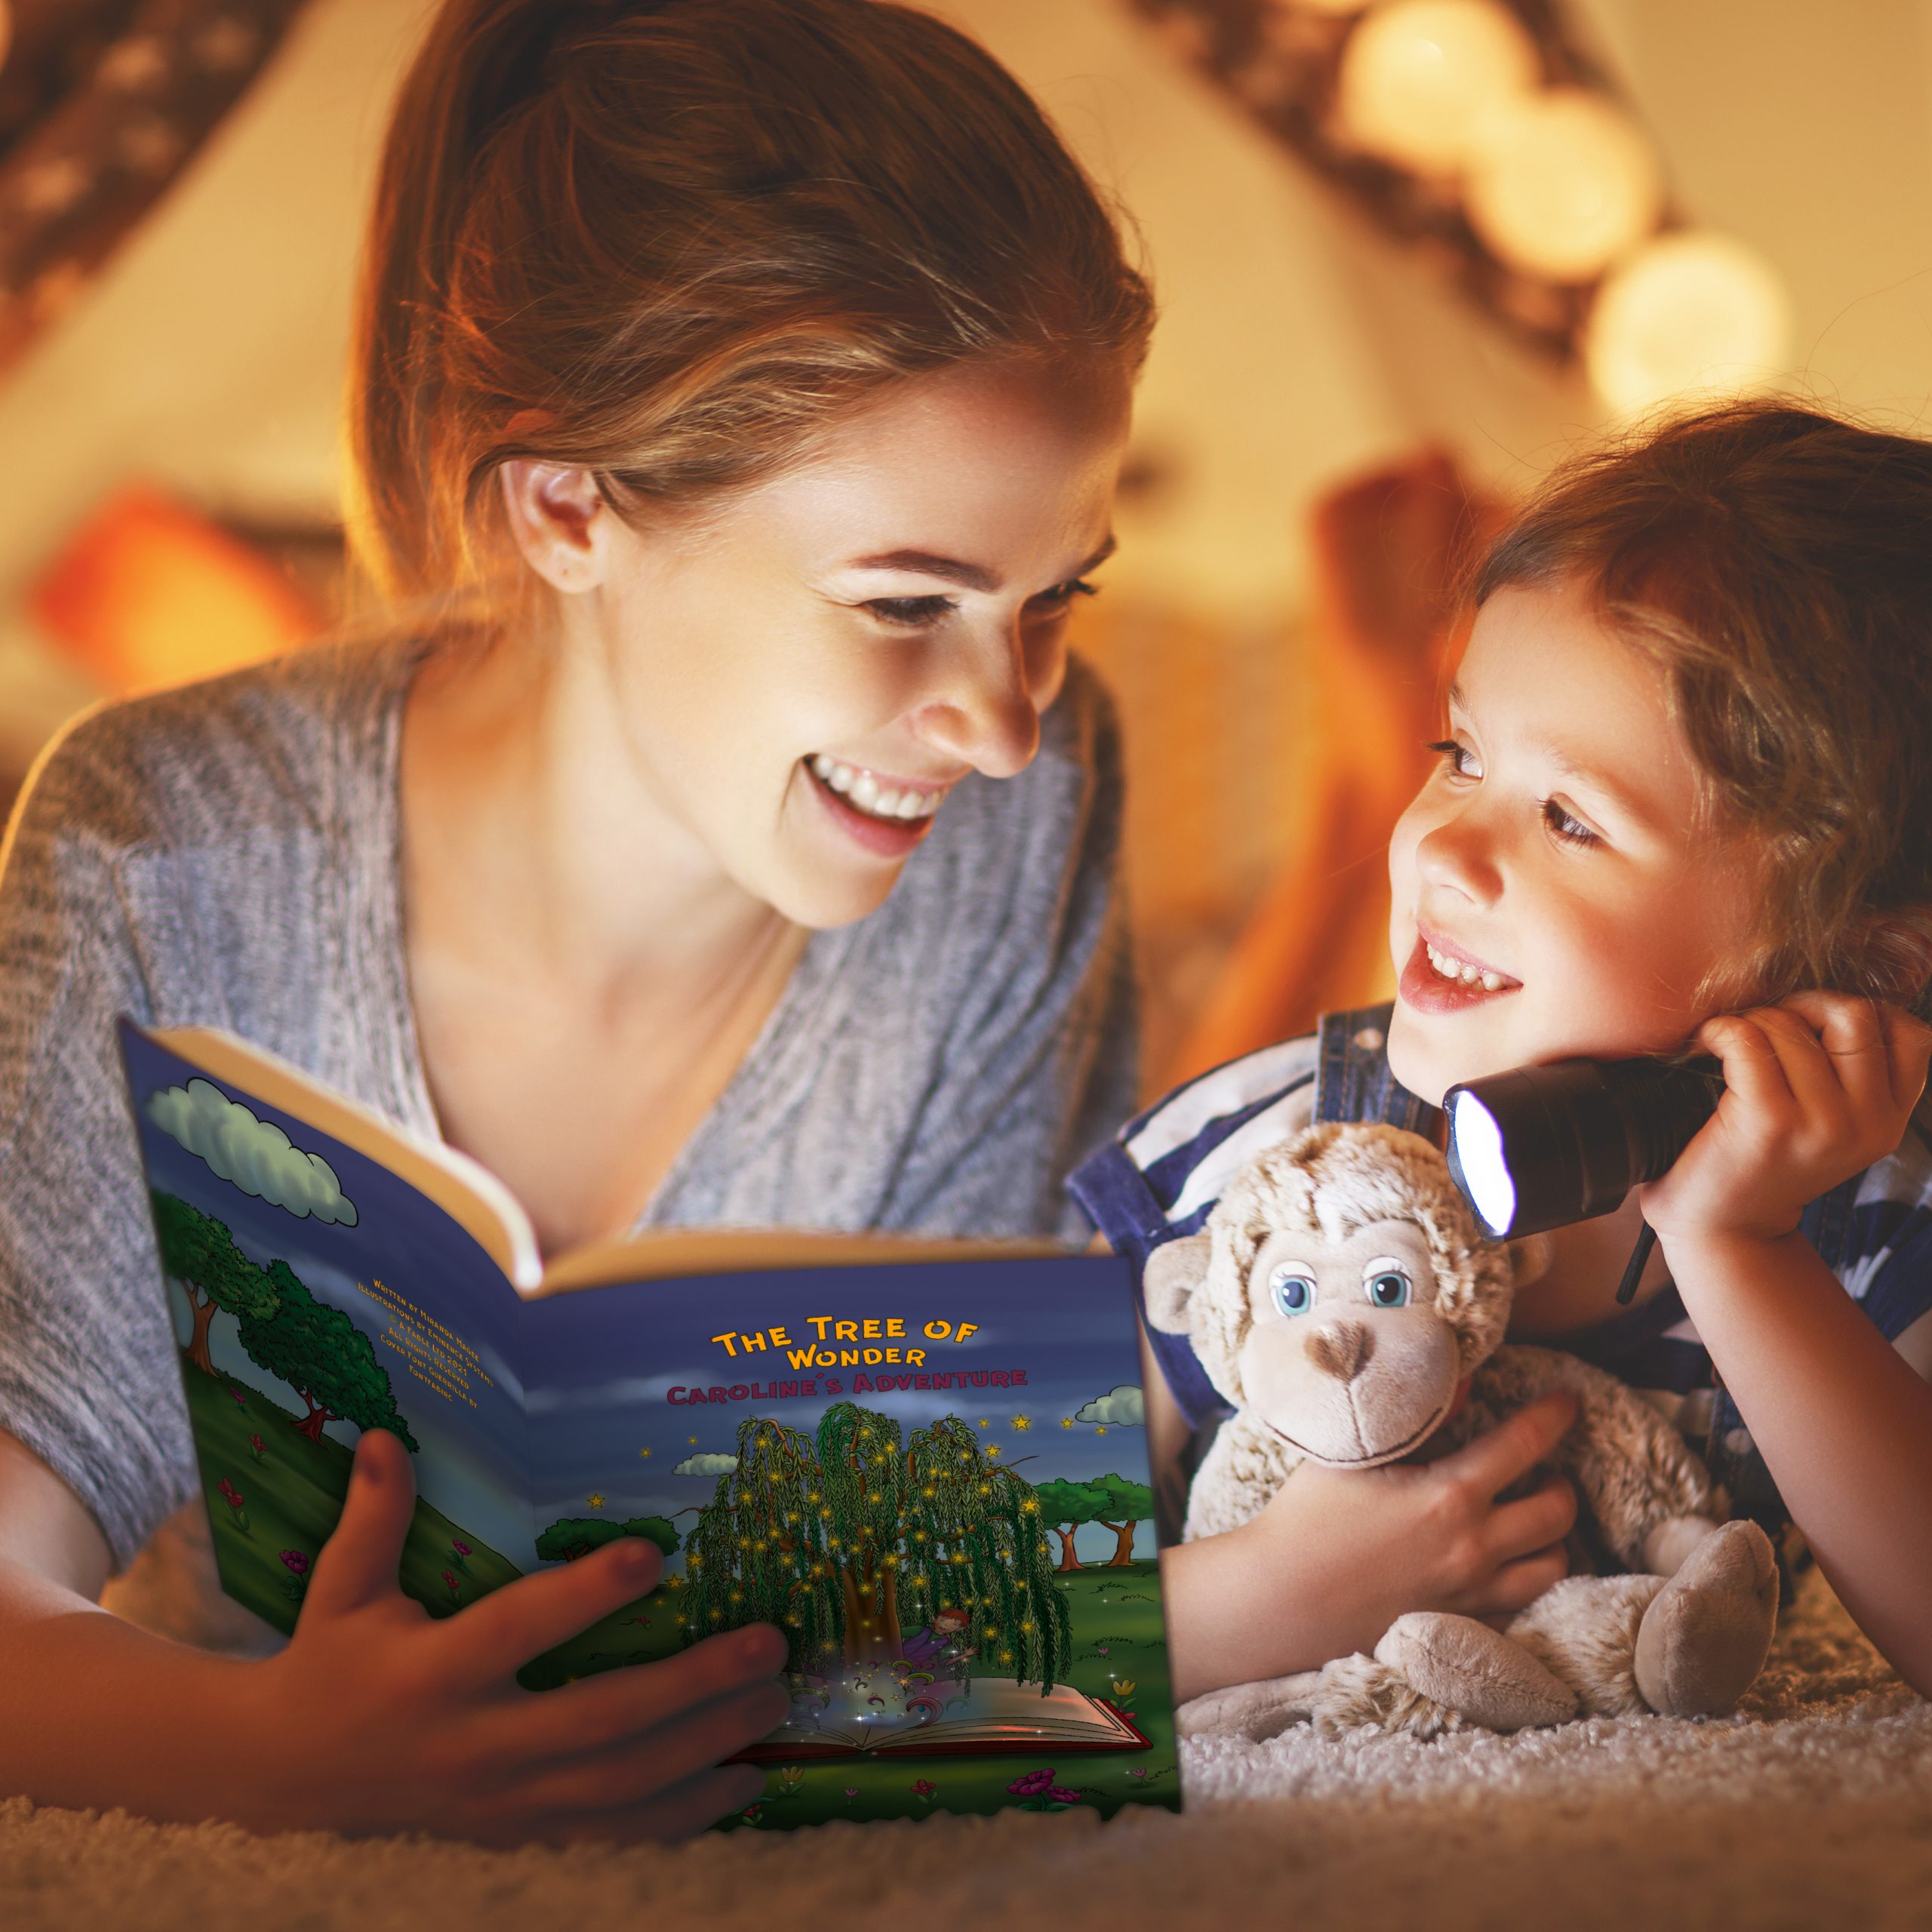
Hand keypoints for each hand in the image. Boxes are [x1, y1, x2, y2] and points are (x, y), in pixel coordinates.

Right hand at [243, 1431, 787, 1843]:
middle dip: (690, 1686)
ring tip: (773, 1699)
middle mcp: (473, 1745)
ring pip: (618, 1785)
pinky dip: (682, 1816)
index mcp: (429, 1675)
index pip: (516, 1632)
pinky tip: (744, 1783)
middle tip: (767, 1644)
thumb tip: (388, 1438)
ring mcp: (501, 1804)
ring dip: (704, 1744)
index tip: (654, 1553)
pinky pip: (612, 1836)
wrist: (283, 1783)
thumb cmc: (328, 1665)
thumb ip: (373, 1518)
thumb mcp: (340, 1590)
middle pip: (596, 1722)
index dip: (583, 1597)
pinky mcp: (518, 1836)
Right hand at [1237, 1389, 1578, 1659]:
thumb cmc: (1308, 1517)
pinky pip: (1521, 1603)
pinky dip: (1525, 1576)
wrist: (1281, 1599)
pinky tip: (1506, 1561)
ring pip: (1552, 1565)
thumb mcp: (1357, 1454)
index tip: (1568, 1400)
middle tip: (1547, 1467)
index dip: (1555, 1415)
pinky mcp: (1460, 1624)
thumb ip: (1420, 1417)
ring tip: (1534, 1516)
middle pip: (1557, 1511)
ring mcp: (1472, 1593)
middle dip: (1561, 1481)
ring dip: (1554, 1536)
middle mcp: (1474, 1546)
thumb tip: (1465, 1383)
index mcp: (1451, 1494)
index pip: (1526, 1443)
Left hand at [1642, 993, 1931, 1247]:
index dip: (1860, 1011)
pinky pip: (1748, 1040)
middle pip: (1855, 1015)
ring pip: (1793, 1026)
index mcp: (1889, 1121)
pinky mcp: (1770, 1123)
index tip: (1812, 1025)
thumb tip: (1829, 1001)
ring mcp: (1823, 1124)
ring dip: (1753, 1022)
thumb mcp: (1831, 1126)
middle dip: (1804, 1005)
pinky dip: (1722, 1031)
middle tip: (1765, 1026)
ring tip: (1730, 1046)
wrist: (1723, 1229)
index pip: (1910, 1034)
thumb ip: (1850, 1077)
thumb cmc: (1764, 1164)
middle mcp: (1867, 1124)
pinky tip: (1707, 1046)